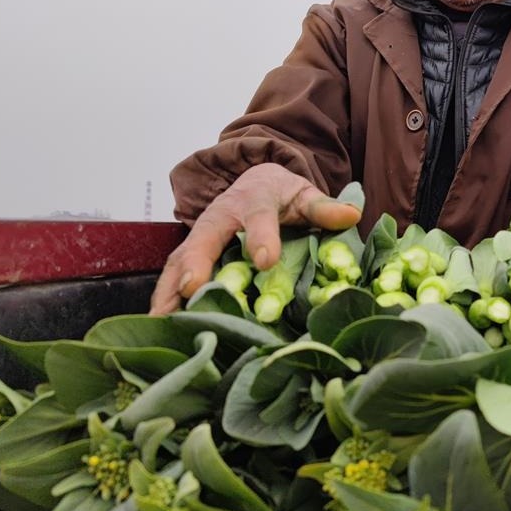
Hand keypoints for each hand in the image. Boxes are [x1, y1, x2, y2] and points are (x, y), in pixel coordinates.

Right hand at [149, 163, 361, 314]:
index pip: (259, 217)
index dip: (262, 237)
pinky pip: (174, 276)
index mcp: (255, 200)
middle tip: (191, 289)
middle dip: (196, 262)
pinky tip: (159, 327)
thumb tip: (350, 215)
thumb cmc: (282, 194)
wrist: (255, 182)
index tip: (266, 260)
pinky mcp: (191, 254)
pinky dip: (164, 300)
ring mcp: (201, 236)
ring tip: (161, 321)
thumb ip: (324, 208)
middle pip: (204, 238)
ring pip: (180, 260)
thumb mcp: (305, 195)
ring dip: (169, 289)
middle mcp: (220, 216)